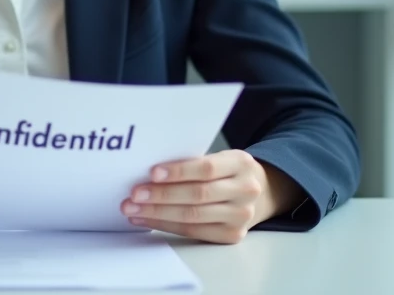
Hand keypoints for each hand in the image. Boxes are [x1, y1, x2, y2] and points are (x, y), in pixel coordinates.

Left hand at [120, 149, 301, 244]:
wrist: (260, 193)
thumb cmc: (228, 171)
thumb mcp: (221, 158)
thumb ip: (194, 162)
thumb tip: (150, 171)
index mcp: (241, 164)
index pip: (206, 169)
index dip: (178, 172)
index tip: (152, 173)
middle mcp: (245, 191)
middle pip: (198, 195)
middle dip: (161, 196)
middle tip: (134, 194)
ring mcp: (240, 216)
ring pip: (193, 216)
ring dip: (157, 213)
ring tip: (133, 209)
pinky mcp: (232, 235)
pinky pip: (193, 232)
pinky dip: (165, 225)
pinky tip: (146, 219)